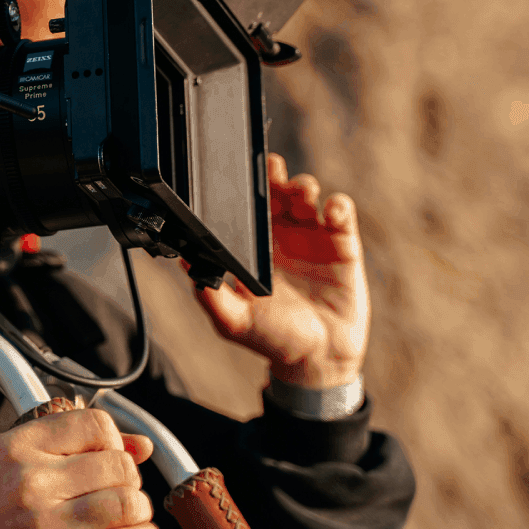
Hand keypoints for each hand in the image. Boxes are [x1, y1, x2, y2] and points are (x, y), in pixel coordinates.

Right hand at [0, 408, 159, 528]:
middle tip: (121, 491)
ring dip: (139, 512)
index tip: (110, 457)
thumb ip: (75, 445)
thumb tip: (141, 445)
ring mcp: (42, 526)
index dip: (114, 441)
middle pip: (117, 466)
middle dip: (131, 480)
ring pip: (126, 504)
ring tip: (129, 517)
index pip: (94, 424)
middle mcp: (29, 481)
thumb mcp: (15, 462)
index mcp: (18, 447)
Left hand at [189, 152, 369, 388]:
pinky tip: (331, 212)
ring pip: (306, 194)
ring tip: (302, 191)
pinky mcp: (342, 244)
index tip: (237, 174)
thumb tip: (186, 265)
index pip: (244, 206)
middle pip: (275, 190)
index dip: (242, 187)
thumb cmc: (273, 338)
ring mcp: (312, 236)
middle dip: (272, 174)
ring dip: (302, 185)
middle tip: (270, 169)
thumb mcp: (234, 320)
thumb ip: (211, 294)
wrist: (318, 359)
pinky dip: (338, 206)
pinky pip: (341, 214)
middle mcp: (281, 234)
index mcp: (252, 245)